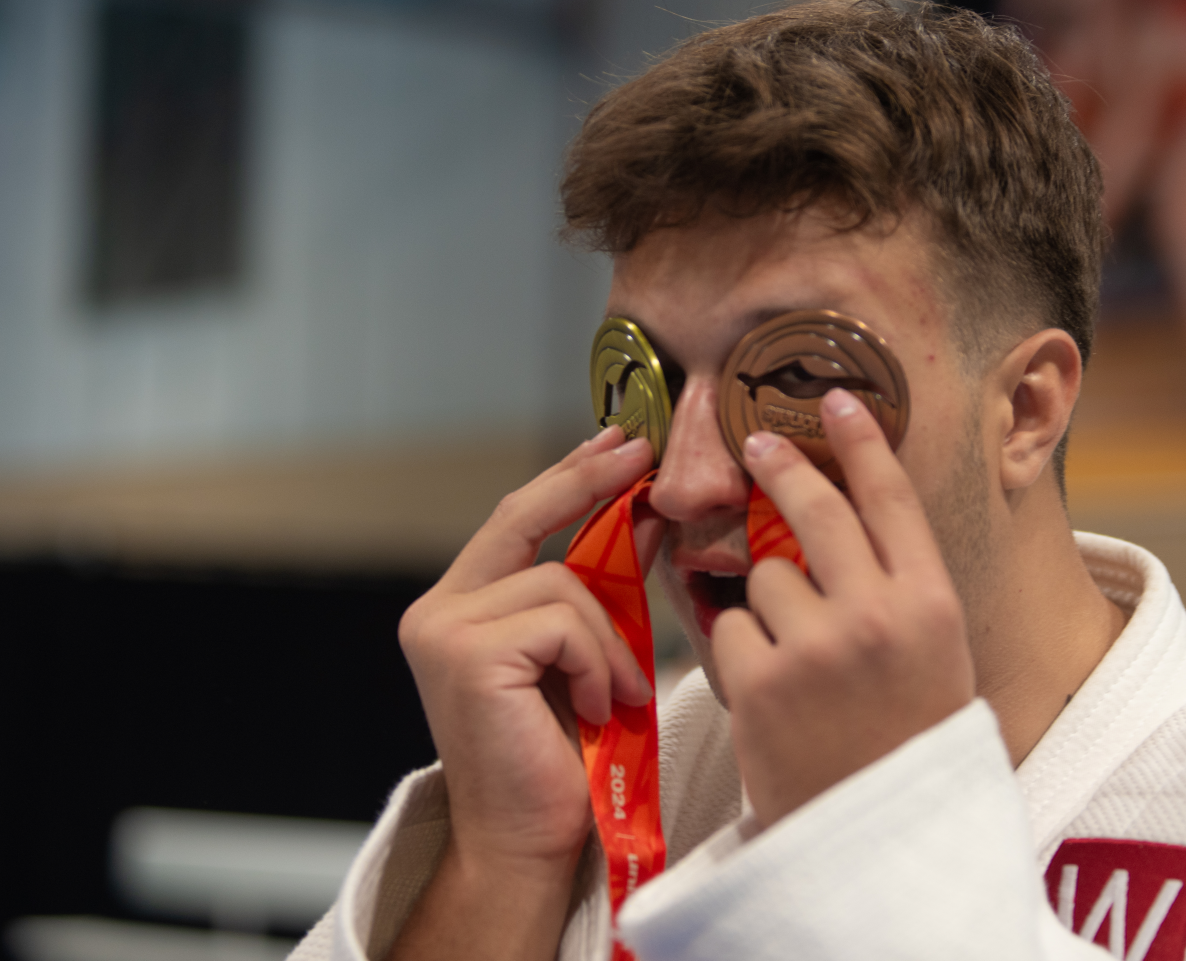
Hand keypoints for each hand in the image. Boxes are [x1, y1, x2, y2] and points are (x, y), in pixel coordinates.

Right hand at [398, 425, 657, 873]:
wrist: (530, 844)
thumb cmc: (562, 758)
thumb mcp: (589, 652)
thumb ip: (604, 587)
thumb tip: (648, 516)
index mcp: (460, 607)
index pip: (516, 519)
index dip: (568, 475)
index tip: (617, 442)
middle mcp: (438, 610)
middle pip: (522, 517)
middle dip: (587, 480)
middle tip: (641, 455)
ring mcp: (445, 630)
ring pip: (564, 583)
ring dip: (612, 640)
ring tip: (618, 694)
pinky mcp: (469, 654)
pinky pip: (564, 623)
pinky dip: (598, 663)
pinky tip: (596, 707)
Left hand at [713, 388, 976, 827]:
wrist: (879, 847)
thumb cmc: (907, 744)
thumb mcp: (935, 657)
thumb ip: (898, 588)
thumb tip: (845, 514)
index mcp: (932, 605)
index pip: (893, 498)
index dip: (860, 441)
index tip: (835, 400)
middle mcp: (878, 615)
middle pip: (816, 510)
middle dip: (781, 467)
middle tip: (754, 445)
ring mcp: (816, 648)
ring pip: (764, 577)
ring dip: (764, 603)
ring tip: (791, 660)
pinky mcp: (760, 684)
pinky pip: (727, 631)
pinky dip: (735, 651)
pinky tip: (762, 689)